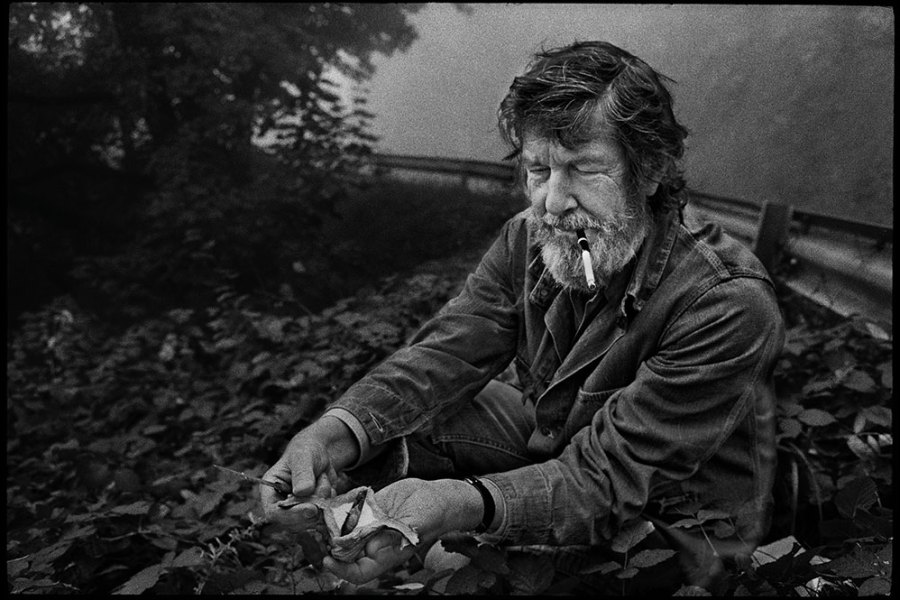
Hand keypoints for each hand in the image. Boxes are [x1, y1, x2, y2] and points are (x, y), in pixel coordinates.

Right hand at [259, 416, 358, 525]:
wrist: (319, 454)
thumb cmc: (306, 451)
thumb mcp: (303, 457)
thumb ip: (302, 473)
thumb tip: (301, 491)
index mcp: (270, 491)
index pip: (274, 513)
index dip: (292, 515)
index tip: (312, 509)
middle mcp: (281, 505)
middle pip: (294, 522)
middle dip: (313, 507)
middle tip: (323, 486)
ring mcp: (297, 511)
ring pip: (311, 521)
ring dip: (323, 502)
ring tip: (322, 479)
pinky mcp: (311, 513)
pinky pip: (323, 518)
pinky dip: (330, 504)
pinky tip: (327, 486)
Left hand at [323, 477, 482, 583]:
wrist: (436, 496)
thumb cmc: (432, 515)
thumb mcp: (416, 526)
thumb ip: (396, 534)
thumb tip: (373, 545)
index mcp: (385, 555)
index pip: (358, 572)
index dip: (341, 570)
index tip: (328, 559)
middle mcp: (373, 543)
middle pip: (344, 552)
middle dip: (328, 545)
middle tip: (314, 532)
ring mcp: (370, 526)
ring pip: (343, 531)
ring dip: (330, 526)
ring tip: (316, 515)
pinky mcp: (369, 509)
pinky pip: (350, 512)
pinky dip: (340, 508)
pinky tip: (330, 502)